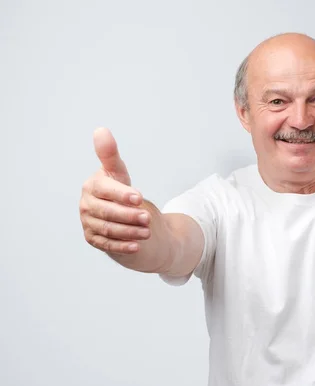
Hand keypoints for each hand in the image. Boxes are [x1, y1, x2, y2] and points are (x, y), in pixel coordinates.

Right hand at [79, 128, 151, 254]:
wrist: (118, 213)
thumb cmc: (118, 189)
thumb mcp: (118, 172)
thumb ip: (110, 155)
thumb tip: (101, 130)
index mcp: (92, 186)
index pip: (105, 190)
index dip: (121, 194)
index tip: (139, 198)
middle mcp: (86, 205)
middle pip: (107, 212)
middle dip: (128, 216)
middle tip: (148, 218)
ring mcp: (88, 223)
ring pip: (108, 229)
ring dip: (128, 232)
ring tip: (147, 232)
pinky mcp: (93, 239)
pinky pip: (107, 244)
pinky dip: (122, 246)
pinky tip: (137, 246)